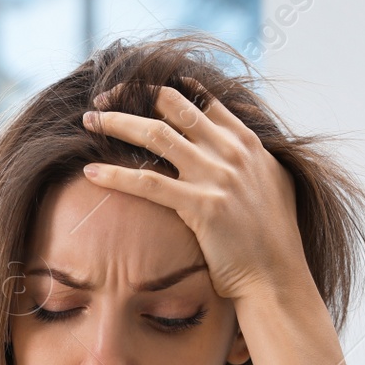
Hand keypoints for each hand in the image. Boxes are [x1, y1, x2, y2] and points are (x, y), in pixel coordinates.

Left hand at [79, 81, 306, 302]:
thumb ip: (251, 158)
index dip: (161, 88)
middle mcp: (231, 151)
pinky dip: (116, 175)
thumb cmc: (272, 236)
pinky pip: (148, 183)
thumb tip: (236, 144)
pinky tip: (90, 172)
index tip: (133, 89)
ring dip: (117, 123)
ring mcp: (217, 176)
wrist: (277, 276)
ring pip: (156, 135)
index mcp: (246, 141)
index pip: (199, 98)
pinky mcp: (202, 206)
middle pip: (172, 106)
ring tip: (88, 122)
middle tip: (102, 99)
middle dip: (132, 95)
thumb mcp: (272, 182)